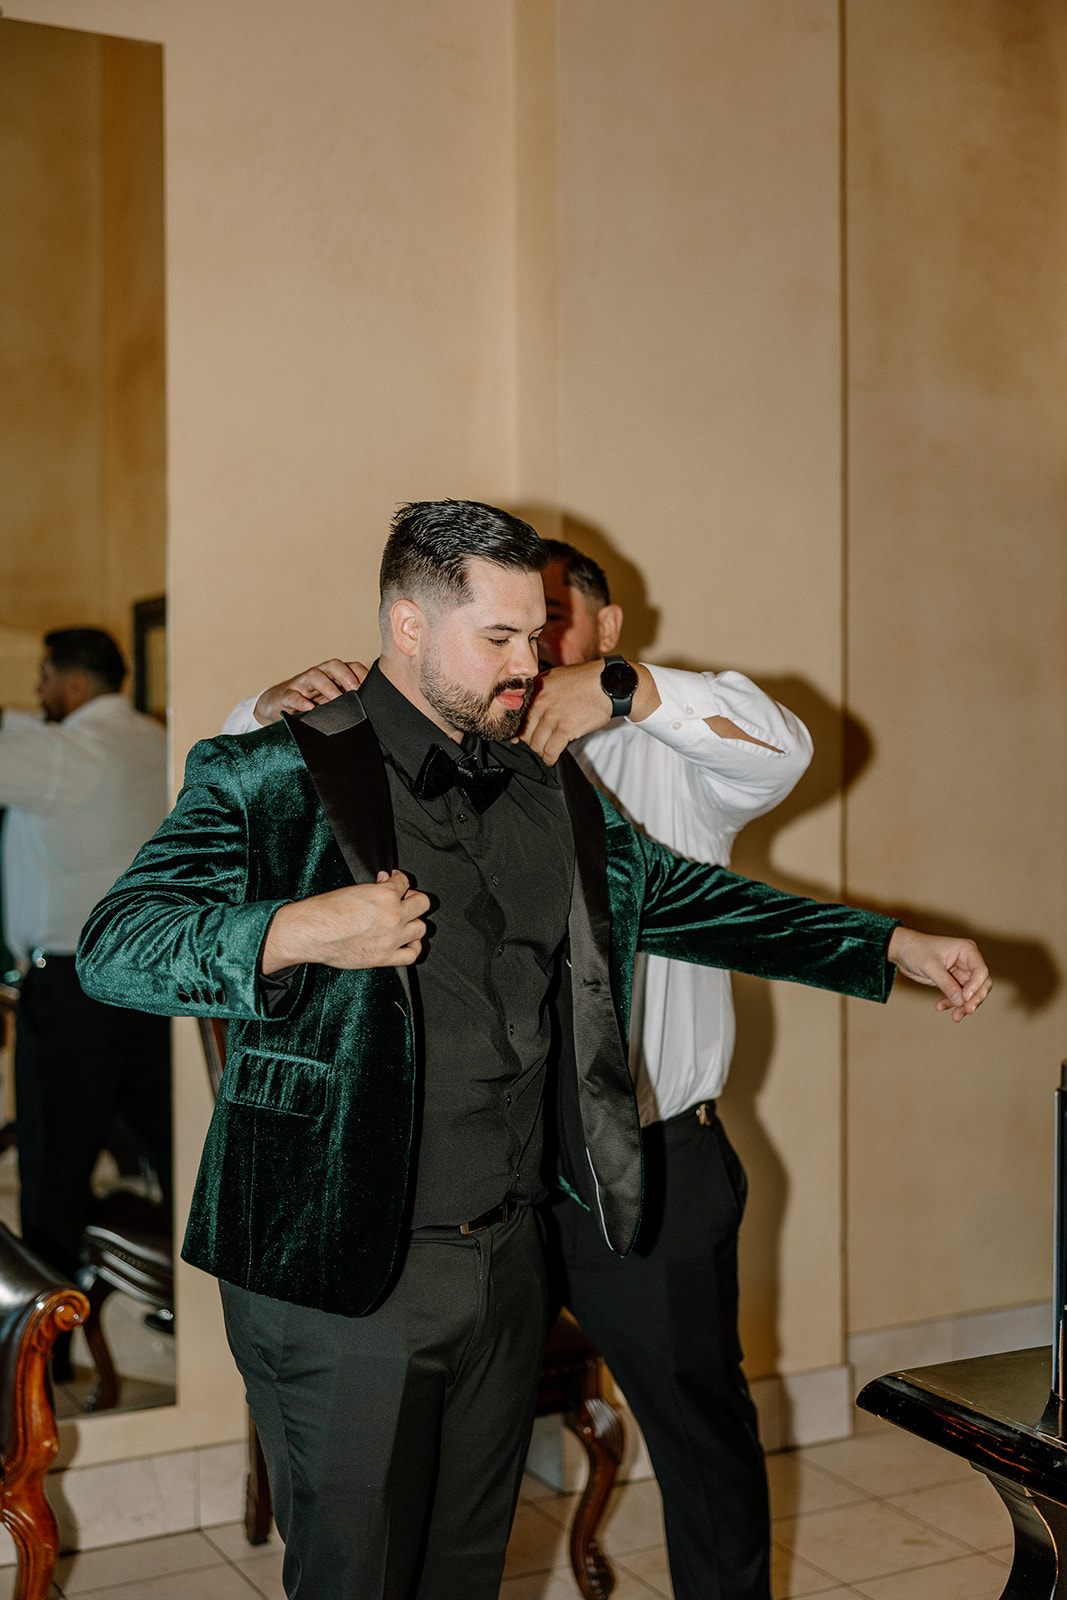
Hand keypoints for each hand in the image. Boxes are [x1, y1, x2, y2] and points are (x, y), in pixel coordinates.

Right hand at [254, 660, 367, 724]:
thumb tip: (374, 712)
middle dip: (346, 676)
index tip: (373, 689)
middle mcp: (320, 674)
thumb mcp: (332, 701)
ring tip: (336, 700)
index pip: (351, 666)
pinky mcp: (286, 695)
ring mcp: (302, 684)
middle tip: (356, 691)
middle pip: (334, 665)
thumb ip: (349, 702)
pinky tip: (310, 709)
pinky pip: (293, 695)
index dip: (363, 674)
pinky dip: (301, 701)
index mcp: (334, 675)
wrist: (278, 705)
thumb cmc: (312, 703)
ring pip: (314, 675)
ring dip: (327, 686)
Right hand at [262, 870, 428, 971]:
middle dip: (412, 898)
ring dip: (414, 922)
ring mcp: (391, 938)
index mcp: (385, 895)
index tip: (392, 881)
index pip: (405, 882)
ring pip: (421, 928)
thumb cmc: (324, 910)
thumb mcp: (353, 889)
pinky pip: (412, 955)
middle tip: (403, 899)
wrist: (311, 932)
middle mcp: (393, 916)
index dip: (398, 880)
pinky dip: (413, 947)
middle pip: (422, 904)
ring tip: (404, 920)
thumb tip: (383, 885)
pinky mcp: (384, 957)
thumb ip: (374, 889)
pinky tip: (408, 941)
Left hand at [521, 661, 657, 765]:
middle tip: (541, 742)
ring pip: (535, 744)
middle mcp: (540, 702)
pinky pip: (550, 751)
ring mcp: (552, 715)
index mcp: (535, 689)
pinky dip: (550, 758)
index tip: (520, 737)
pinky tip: (552, 758)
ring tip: (548, 750)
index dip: (518, 730)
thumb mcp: (554, 678)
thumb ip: (536, 693)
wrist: (608, 684)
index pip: (516, 717)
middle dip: (531, 741)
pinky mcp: (566, 728)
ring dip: (541, 751)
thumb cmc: (583, 681)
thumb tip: (519, 716)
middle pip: (525, 733)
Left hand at [887, 927, 991, 1020]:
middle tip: (967, 1011)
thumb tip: (960, 1002)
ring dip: (964, 1006)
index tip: (965, 998)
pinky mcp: (953, 981)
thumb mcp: (930, 966)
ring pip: (972, 993)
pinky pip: (959, 996)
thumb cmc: (916, 950)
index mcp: (967, 950)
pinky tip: (940, 1007)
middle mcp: (968, 961)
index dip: (976, 986)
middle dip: (975, 998)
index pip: (981, 971)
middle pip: (981, 984)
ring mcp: (961, 972)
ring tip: (955, 1016)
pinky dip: (952, 1004)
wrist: (902, 950)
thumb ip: (946, 984)